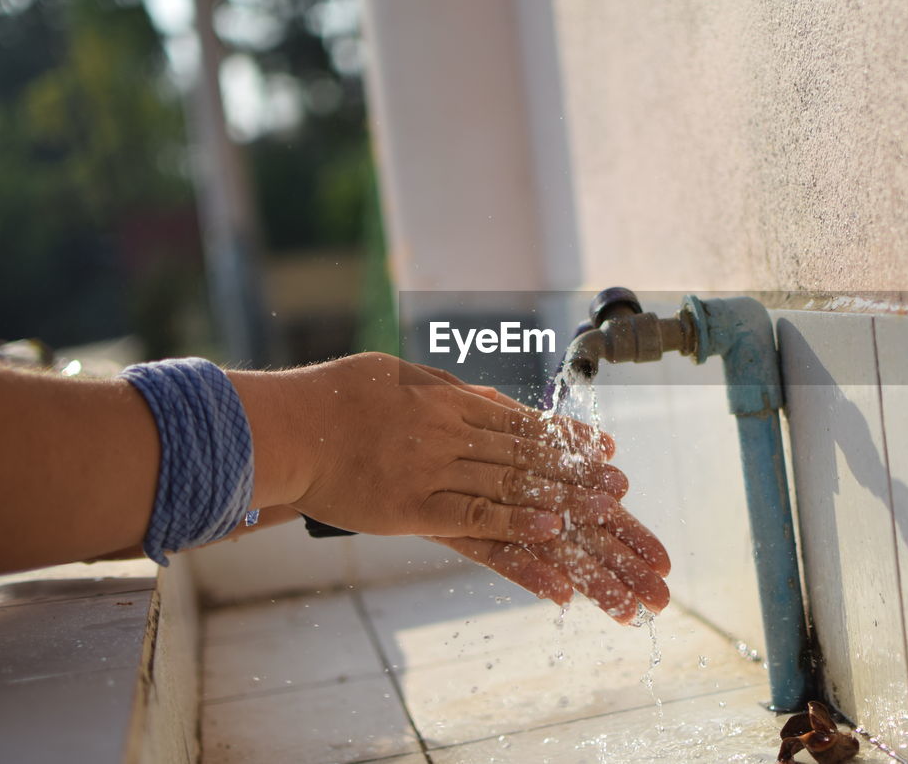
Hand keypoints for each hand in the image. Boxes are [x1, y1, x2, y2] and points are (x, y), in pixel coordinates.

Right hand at [233, 354, 669, 621]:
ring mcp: (435, 470)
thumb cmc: (335, 398)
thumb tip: (479, 396)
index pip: (519, 422)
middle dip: (577, 470)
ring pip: (511, 484)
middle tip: (620, 483)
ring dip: (562, 495)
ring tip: (606, 508)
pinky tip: (549, 529)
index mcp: (448, 402)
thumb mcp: (397, 376)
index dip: (563, 436)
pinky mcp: (415, 507)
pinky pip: (474, 518)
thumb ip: (444, 390)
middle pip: (526, 454)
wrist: (287, 428)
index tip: (601, 445)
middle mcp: (450, 432)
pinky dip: (514, 523)